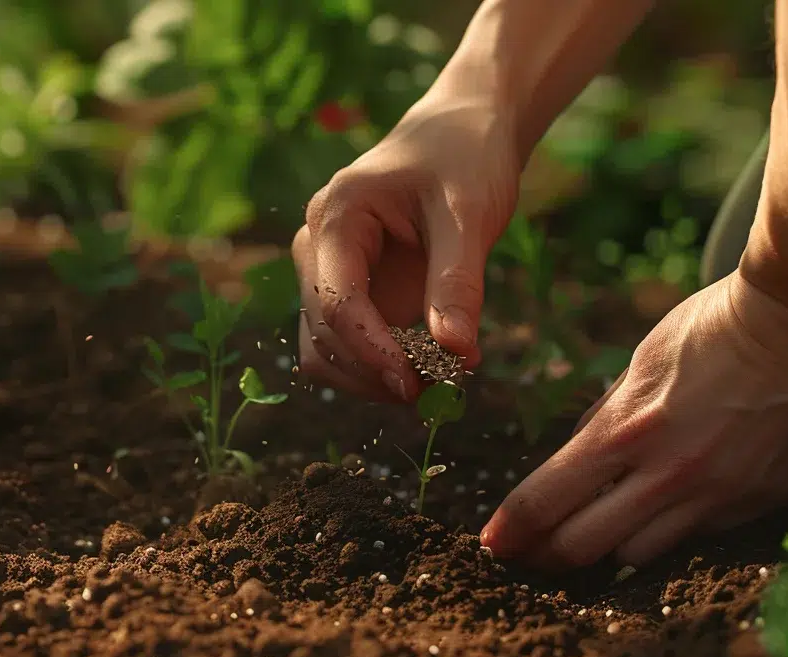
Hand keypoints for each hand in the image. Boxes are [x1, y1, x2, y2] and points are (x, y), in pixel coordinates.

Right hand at [292, 91, 521, 402]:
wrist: (461, 134)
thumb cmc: (465, 160)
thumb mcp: (470, 215)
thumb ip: (458, 282)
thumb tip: (456, 353)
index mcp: (337, 214)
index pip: (337, 301)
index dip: (371, 351)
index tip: (415, 384)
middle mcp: (317, 245)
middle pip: (323, 333)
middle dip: (375, 371)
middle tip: (441, 391)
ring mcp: (326, 271)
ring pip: (324, 350)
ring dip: (370, 379)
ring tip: (436, 385)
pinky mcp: (346, 292)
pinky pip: (344, 347)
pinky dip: (376, 369)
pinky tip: (424, 370)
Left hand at [480, 271, 787, 566]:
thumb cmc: (718, 327)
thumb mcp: (643, 362)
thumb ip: (608, 418)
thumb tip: (577, 457)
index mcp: (627, 430)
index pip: (547, 500)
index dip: (512, 530)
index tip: (492, 544)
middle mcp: (667, 474)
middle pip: (583, 547)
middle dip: (547, 556)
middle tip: (531, 556)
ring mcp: (716, 496)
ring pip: (637, 556)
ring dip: (608, 551)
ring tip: (593, 539)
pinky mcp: (757, 504)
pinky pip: (696, 537)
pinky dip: (669, 531)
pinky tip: (664, 512)